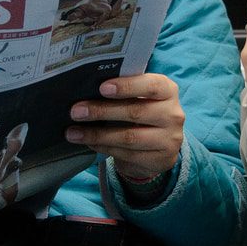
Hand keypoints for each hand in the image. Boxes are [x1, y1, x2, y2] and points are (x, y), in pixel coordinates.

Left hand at [66, 73, 184, 180]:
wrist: (158, 146)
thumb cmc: (141, 111)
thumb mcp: (138, 97)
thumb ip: (122, 90)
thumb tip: (86, 87)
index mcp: (168, 90)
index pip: (150, 85)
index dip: (126, 86)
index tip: (102, 88)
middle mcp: (173, 114)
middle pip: (135, 112)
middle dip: (101, 111)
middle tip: (76, 111)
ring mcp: (170, 139)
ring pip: (129, 137)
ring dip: (97, 135)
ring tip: (73, 132)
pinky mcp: (162, 160)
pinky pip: (127, 154)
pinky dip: (103, 148)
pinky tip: (88, 143)